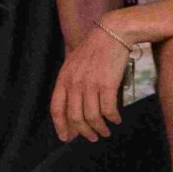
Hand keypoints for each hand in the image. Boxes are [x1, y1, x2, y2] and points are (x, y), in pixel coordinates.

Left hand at [51, 22, 131, 142]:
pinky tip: (116, 120)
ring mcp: (90, 84)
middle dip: (83, 132)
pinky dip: (112, 118)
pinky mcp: (107, 84)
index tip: (66, 138)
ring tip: (105, 132)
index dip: (61, 126)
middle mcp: (74, 83)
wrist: (111, 33)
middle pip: (75, 116)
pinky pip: (108, 110)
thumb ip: (72, 84)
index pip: (56, 108)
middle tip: (92, 138)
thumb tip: (75, 106)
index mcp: (63, 78)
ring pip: (92, 117)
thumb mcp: (75, 65)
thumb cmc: (94, 50)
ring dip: (99, 128)